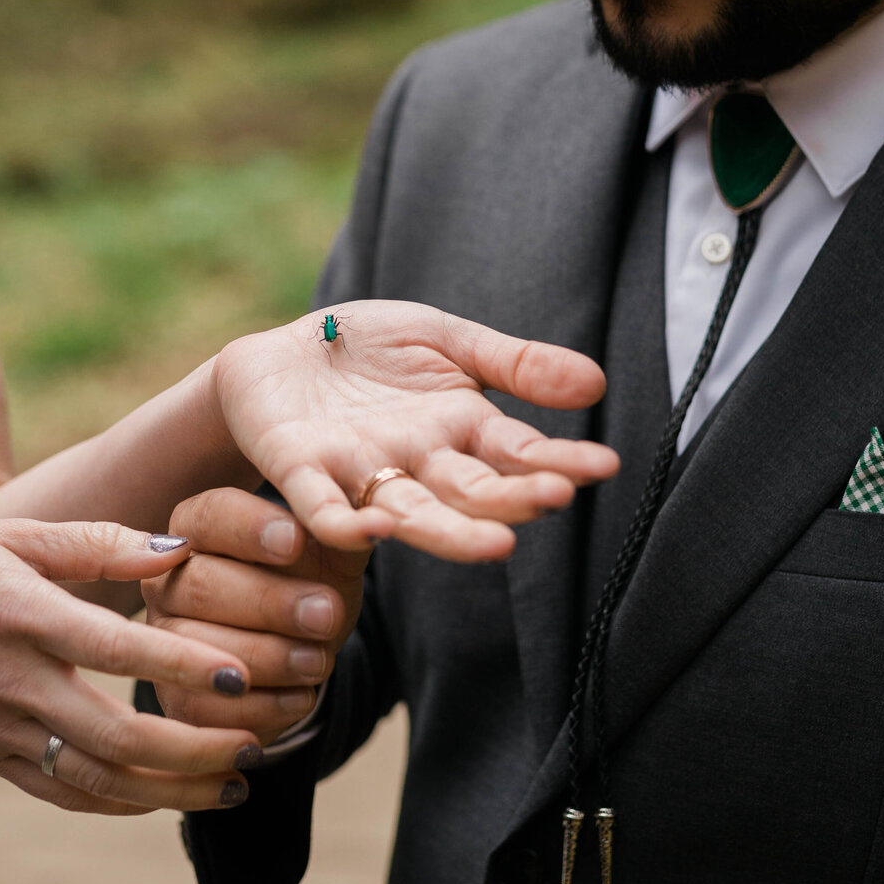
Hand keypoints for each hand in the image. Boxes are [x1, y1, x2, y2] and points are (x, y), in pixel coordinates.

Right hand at [0, 518, 263, 814]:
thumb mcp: (8, 534)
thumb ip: (97, 544)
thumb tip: (177, 550)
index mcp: (20, 615)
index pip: (113, 648)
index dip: (182, 663)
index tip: (244, 672)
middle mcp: (12, 682)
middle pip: (115, 736)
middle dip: (195, 749)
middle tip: (257, 745)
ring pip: (96, 780)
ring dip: (172, 790)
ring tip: (235, 784)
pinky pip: (64, 793)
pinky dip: (123, 802)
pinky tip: (169, 798)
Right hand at [143, 489, 364, 745]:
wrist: (304, 646)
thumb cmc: (313, 582)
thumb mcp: (334, 552)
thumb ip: (347, 531)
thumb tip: (377, 522)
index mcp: (199, 527)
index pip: (212, 514)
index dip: (250, 528)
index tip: (295, 541)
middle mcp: (168, 580)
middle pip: (202, 586)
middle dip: (270, 603)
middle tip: (327, 614)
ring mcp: (164, 642)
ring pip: (199, 650)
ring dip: (270, 658)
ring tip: (319, 661)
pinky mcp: (175, 699)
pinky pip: (205, 708)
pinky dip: (262, 707)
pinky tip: (300, 696)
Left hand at [212, 299, 617, 558]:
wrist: (281, 351)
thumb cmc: (370, 349)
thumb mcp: (448, 339)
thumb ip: (515, 363)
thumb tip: (596, 383)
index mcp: (458, 429)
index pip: (517, 452)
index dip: (557, 460)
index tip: (602, 466)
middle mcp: (417, 461)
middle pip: (469, 490)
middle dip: (510, 498)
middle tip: (553, 499)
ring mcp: (360, 472)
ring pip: (411, 512)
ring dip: (449, 532)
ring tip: (494, 545)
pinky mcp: (300, 472)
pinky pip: (324, 507)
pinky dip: (345, 522)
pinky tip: (371, 531)